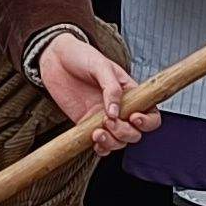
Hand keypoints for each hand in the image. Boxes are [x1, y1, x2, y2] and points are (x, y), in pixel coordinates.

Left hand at [34, 31, 158, 154]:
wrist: (55, 58)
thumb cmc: (81, 56)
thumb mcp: (100, 65)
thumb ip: (111, 88)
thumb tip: (115, 112)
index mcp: (130, 93)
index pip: (151, 114)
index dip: (147, 122)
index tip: (133, 118)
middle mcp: (120, 108)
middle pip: (135, 133)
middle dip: (124, 132)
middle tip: (108, 120)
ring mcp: (104, 118)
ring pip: (119, 142)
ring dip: (112, 142)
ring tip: (97, 132)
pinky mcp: (87, 125)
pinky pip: (101, 145)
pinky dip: (101, 148)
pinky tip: (94, 141)